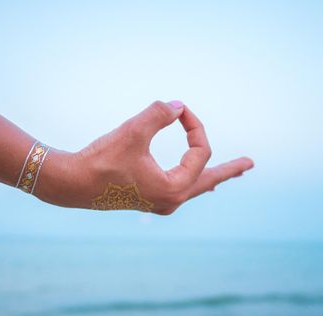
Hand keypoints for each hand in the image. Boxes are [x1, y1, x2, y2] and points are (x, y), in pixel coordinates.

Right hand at [35, 100, 253, 214]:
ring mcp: (159, 202)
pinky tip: (196, 182)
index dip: (194, 126)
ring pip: (193, 186)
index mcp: (173, 189)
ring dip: (210, 175)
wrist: (73, 184)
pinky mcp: (147, 199)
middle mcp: (170, 200)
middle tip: (250, 164)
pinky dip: (191, 180)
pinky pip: (179, 189)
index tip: (179, 109)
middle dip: (228, 169)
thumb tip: (178, 105)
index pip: (198, 152)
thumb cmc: (102, 160)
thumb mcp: (133, 132)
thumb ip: (159, 114)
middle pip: (207, 180)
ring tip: (229, 174)